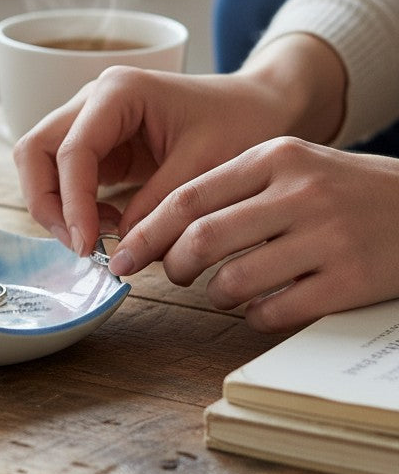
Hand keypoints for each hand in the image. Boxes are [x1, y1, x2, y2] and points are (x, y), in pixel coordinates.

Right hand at [13, 65, 292, 254]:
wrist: (257, 107)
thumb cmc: (239, 123)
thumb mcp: (206, 166)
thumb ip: (160, 206)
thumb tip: (121, 249)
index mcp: (118, 91)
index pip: (72, 150)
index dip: (72, 202)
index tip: (88, 245)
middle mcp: (93, 100)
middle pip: (34, 150)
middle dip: (46, 202)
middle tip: (78, 244)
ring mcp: (90, 120)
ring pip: (40, 164)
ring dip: (55, 206)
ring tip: (96, 238)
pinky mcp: (97, 145)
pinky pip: (64, 177)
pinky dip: (74, 207)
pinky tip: (109, 225)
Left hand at [108, 138, 398, 331]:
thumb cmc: (345, 189)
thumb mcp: (293, 165)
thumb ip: (233, 188)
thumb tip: (162, 228)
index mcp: (276, 157)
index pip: (189, 197)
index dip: (147, 232)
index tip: (122, 255)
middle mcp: (300, 192)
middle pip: (202, 239)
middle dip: (172, 265)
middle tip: (170, 275)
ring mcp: (328, 237)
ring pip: (234, 280)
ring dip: (213, 295)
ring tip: (220, 291)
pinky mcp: (352, 280)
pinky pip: (275, 310)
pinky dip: (254, 315)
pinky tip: (260, 306)